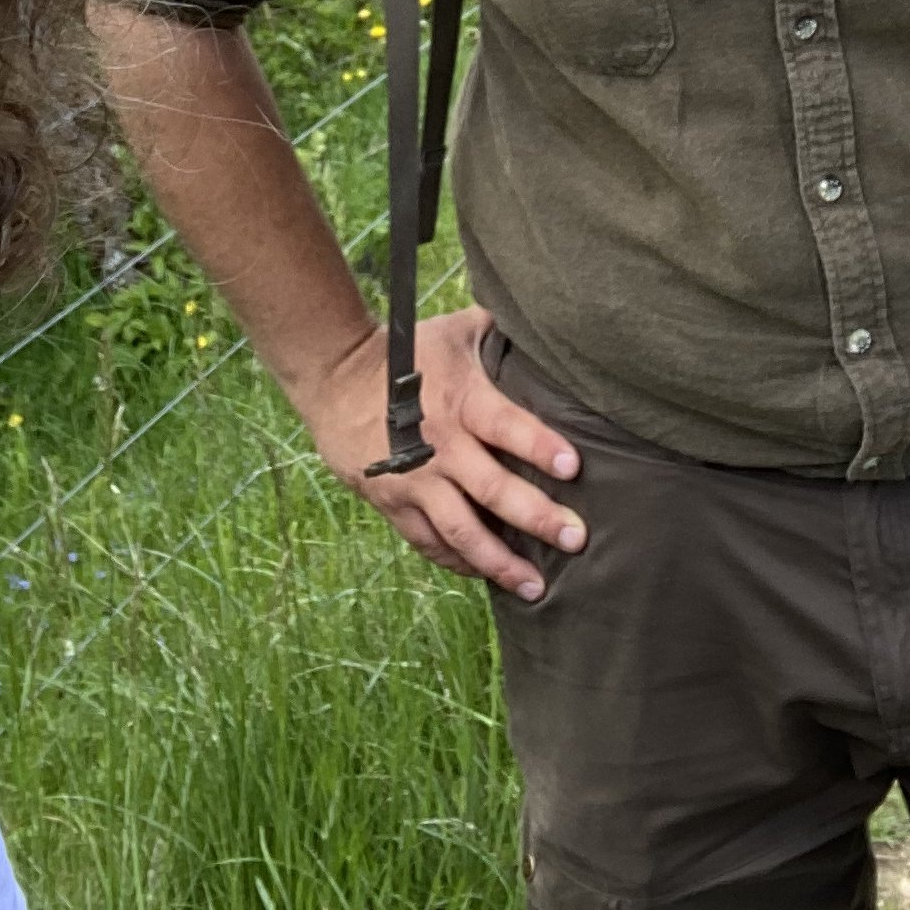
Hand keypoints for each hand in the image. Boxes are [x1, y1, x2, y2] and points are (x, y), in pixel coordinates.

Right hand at [303, 306, 585, 596]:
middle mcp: (441, 446)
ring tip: (536, 586)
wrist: (335, 375)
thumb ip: (499, 334)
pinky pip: (428, 542)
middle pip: (493, 490)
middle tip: (575, 539)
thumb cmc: (405, 351)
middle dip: (537, 517)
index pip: (507, 426)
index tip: (575, 468)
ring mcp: (414, 481)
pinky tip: (484, 575)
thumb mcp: (454, 332)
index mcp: (462, 401)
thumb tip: (544, 323)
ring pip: (461, 532)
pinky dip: (458, 561)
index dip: (540, 446)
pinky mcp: (392, 502)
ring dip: (500, 561)